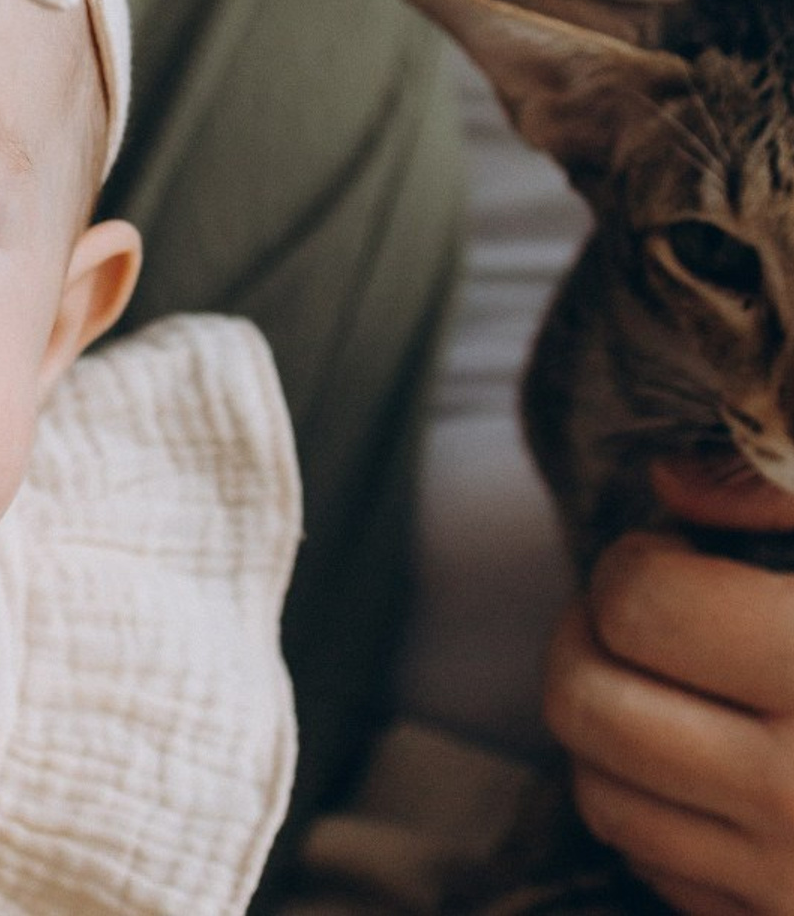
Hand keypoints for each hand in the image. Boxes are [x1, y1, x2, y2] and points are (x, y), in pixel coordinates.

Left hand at [545, 526, 793, 914]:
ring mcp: (789, 882)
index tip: (672, 560)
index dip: (632, 564)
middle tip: (638, 616)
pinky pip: (647, 860)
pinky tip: (704, 762)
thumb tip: (665, 480)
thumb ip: (776, 489)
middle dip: (586, 637)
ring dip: (604, 722)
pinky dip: (646, 803)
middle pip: (584, 701)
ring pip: (594, 789)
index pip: (640, 606)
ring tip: (669, 685)